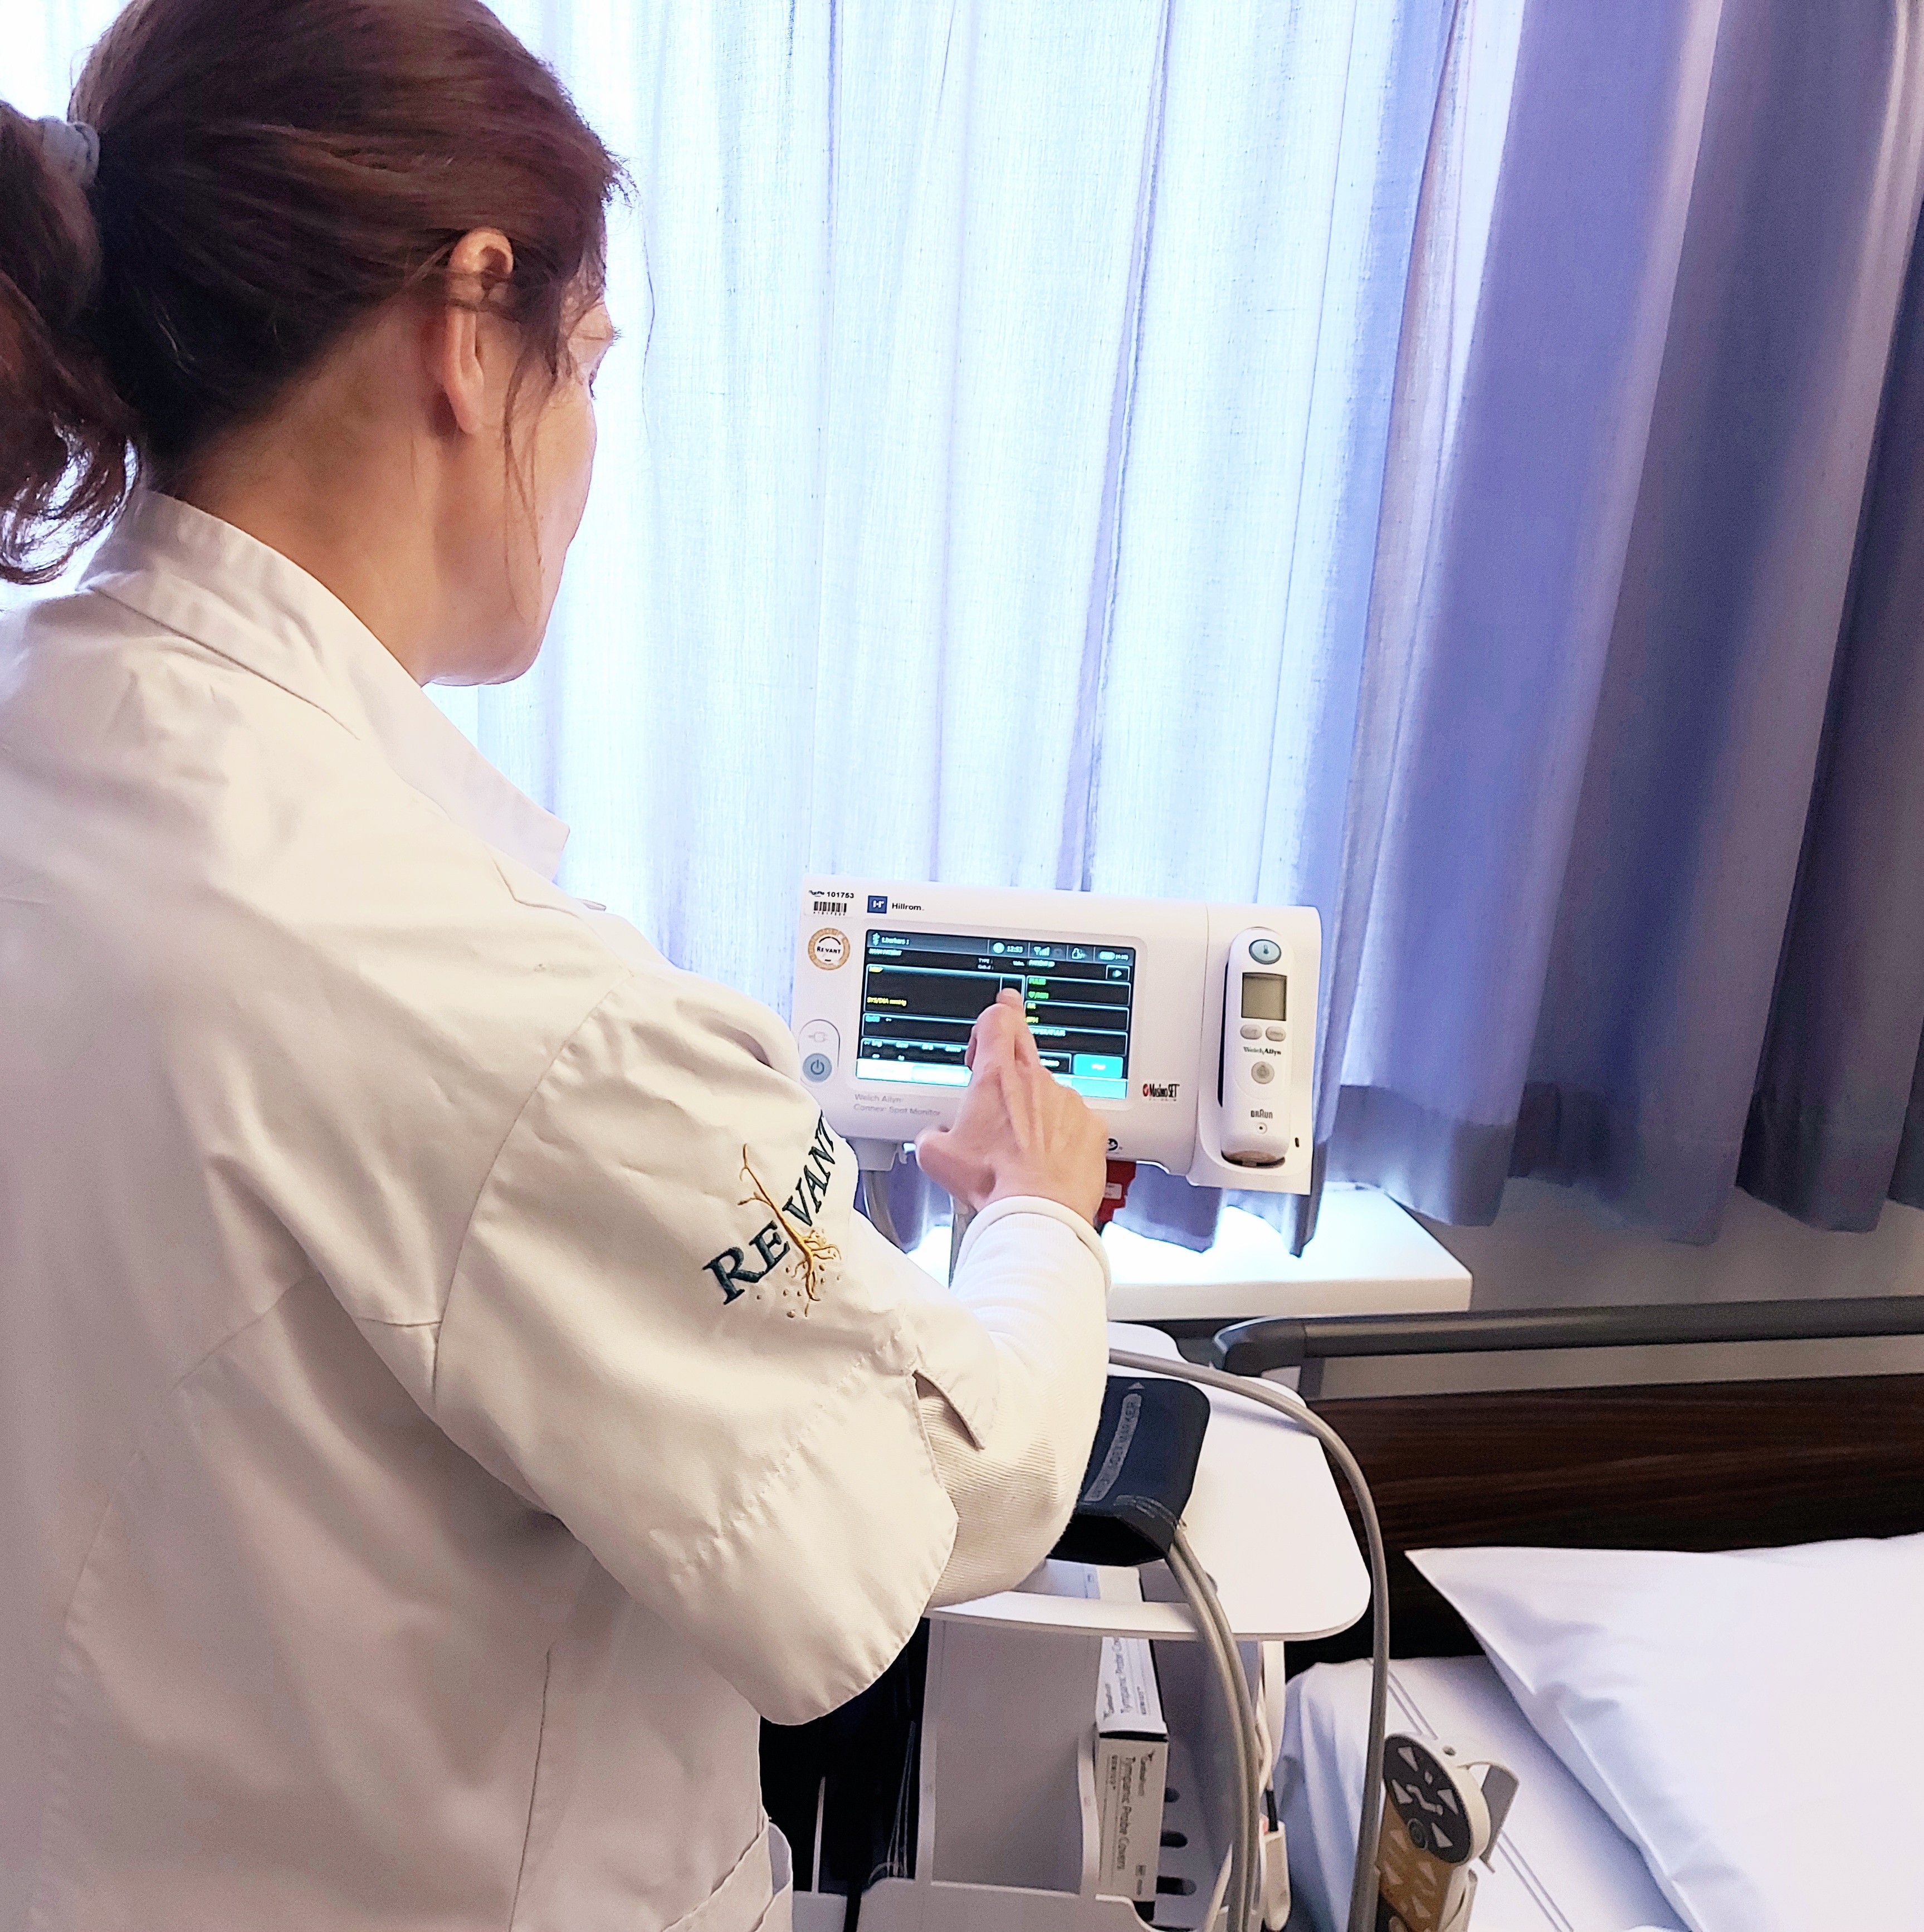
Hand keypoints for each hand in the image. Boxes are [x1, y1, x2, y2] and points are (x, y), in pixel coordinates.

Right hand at [914, 990, 1106, 1222]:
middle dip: (1013, 1043)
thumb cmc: (992, 1182)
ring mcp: (1066, 1101)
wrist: (1037, 1211)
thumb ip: (932, 1132)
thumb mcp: (937, 1156)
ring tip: (1024, 1145)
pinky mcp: (1090, 1125)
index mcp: (995, 1078)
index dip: (992, 1018)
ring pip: (1049, 1091)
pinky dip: (1063, 1133)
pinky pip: (1075, 1119)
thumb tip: (935, 1135)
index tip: (993, 1023)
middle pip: (1025, 1042)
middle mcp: (1034, 1080)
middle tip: (1006, 1054)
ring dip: (1036, 1108)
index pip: (997, 1020)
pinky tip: (1050, 1158)